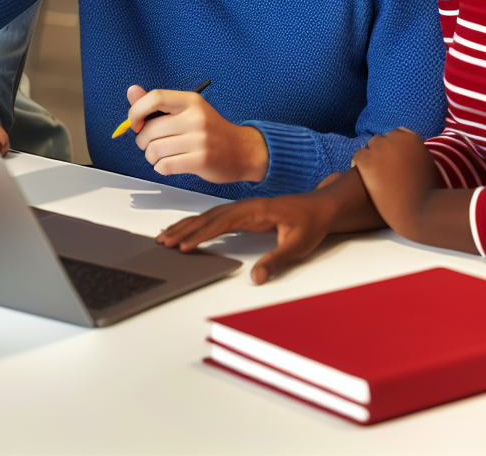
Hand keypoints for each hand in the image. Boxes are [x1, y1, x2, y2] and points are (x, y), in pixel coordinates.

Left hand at [124, 85, 267, 183]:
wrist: (243, 150)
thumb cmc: (211, 130)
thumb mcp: (188, 110)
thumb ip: (158, 103)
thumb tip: (131, 91)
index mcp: (191, 101)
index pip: (155, 97)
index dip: (137, 111)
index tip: (135, 123)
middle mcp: (196, 118)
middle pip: (150, 129)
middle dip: (143, 141)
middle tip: (150, 144)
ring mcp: (200, 140)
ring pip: (154, 150)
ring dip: (151, 157)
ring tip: (160, 155)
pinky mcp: (201, 160)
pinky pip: (165, 165)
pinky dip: (160, 167)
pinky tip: (168, 164)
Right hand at [158, 193, 340, 283]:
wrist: (321, 207)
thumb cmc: (310, 223)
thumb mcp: (298, 246)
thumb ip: (276, 260)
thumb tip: (257, 278)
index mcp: (255, 210)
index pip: (222, 222)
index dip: (202, 234)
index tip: (185, 246)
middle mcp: (244, 207)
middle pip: (208, 217)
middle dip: (184, 230)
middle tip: (164, 242)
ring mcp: (242, 209)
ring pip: (207, 216)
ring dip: (186, 226)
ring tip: (166, 237)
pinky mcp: (242, 214)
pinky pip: (214, 218)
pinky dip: (196, 224)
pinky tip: (186, 231)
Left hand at [350, 127, 439, 230]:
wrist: (419, 209)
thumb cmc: (426, 194)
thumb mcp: (428, 167)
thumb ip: (417, 154)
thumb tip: (408, 153)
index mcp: (413, 138)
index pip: (398, 134)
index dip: (395, 148)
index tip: (394, 159)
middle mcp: (396, 139)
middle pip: (383, 139)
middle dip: (383, 151)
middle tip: (383, 169)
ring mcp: (380, 149)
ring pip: (370, 146)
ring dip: (372, 157)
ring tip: (374, 174)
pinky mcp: (367, 161)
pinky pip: (358, 156)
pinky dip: (359, 164)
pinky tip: (362, 176)